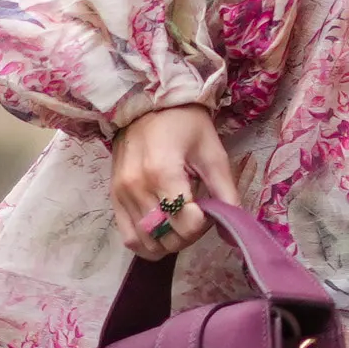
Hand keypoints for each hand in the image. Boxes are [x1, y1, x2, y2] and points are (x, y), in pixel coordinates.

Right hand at [110, 103, 239, 258]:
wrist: (146, 104)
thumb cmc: (184, 124)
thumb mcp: (212, 153)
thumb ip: (225, 191)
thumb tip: (235, 227)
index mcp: (164, 174)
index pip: (187, 224)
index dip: (205, 224)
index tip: (209, 207)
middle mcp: (138, 188)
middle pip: (169, 237)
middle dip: (190, 234)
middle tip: (197, 216)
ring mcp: (122, 195)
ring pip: (148, 243)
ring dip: (169, 242)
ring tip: (179, 223)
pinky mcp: (113, 199)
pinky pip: (129, 238)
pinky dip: (148, 243)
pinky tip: (162, 232)